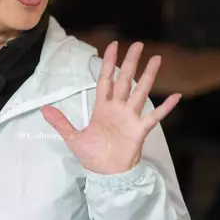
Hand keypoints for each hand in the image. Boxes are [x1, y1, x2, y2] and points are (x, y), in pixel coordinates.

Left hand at [41, 42, 180, 174]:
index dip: (108, 63)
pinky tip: (176, 96)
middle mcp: (118, 108)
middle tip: (138, 44)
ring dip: (149, 76)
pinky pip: (155, 116)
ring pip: (141, 92)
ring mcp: (131, 117)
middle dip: (130, 62)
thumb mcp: (73, 137)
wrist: (106, 175)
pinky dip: (166, 107)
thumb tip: (43, 109)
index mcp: (102, 107)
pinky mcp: (140, 130)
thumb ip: (60, 122)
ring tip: (156, 59)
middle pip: (125, 80)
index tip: (113, 46)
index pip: (106, 79)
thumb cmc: (92, 156)